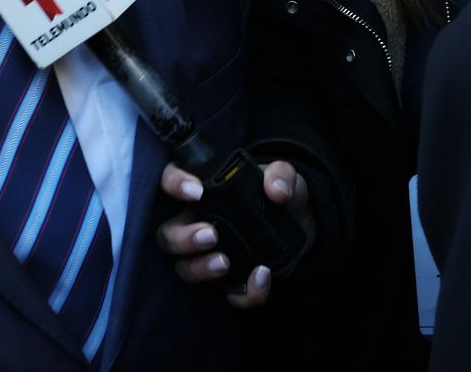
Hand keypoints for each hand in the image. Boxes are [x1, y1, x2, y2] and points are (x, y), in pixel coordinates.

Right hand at [155, 160, 315, 308]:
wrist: (303, 226)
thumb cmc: (281, 195)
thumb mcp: (285, 176)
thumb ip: (280, 174)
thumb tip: (276, 191)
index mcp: (202, 192)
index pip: (170, 180)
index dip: (173, 183)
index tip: (195, 191)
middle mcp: (196, 223)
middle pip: (168, 234)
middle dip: (183, 237)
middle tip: (210, 235)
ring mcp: (210, 255)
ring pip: (185, 268)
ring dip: (200, 268)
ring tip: (224, 262)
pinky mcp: (232, 281)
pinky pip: (229, 294)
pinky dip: (245, 293)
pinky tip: (261, 278)